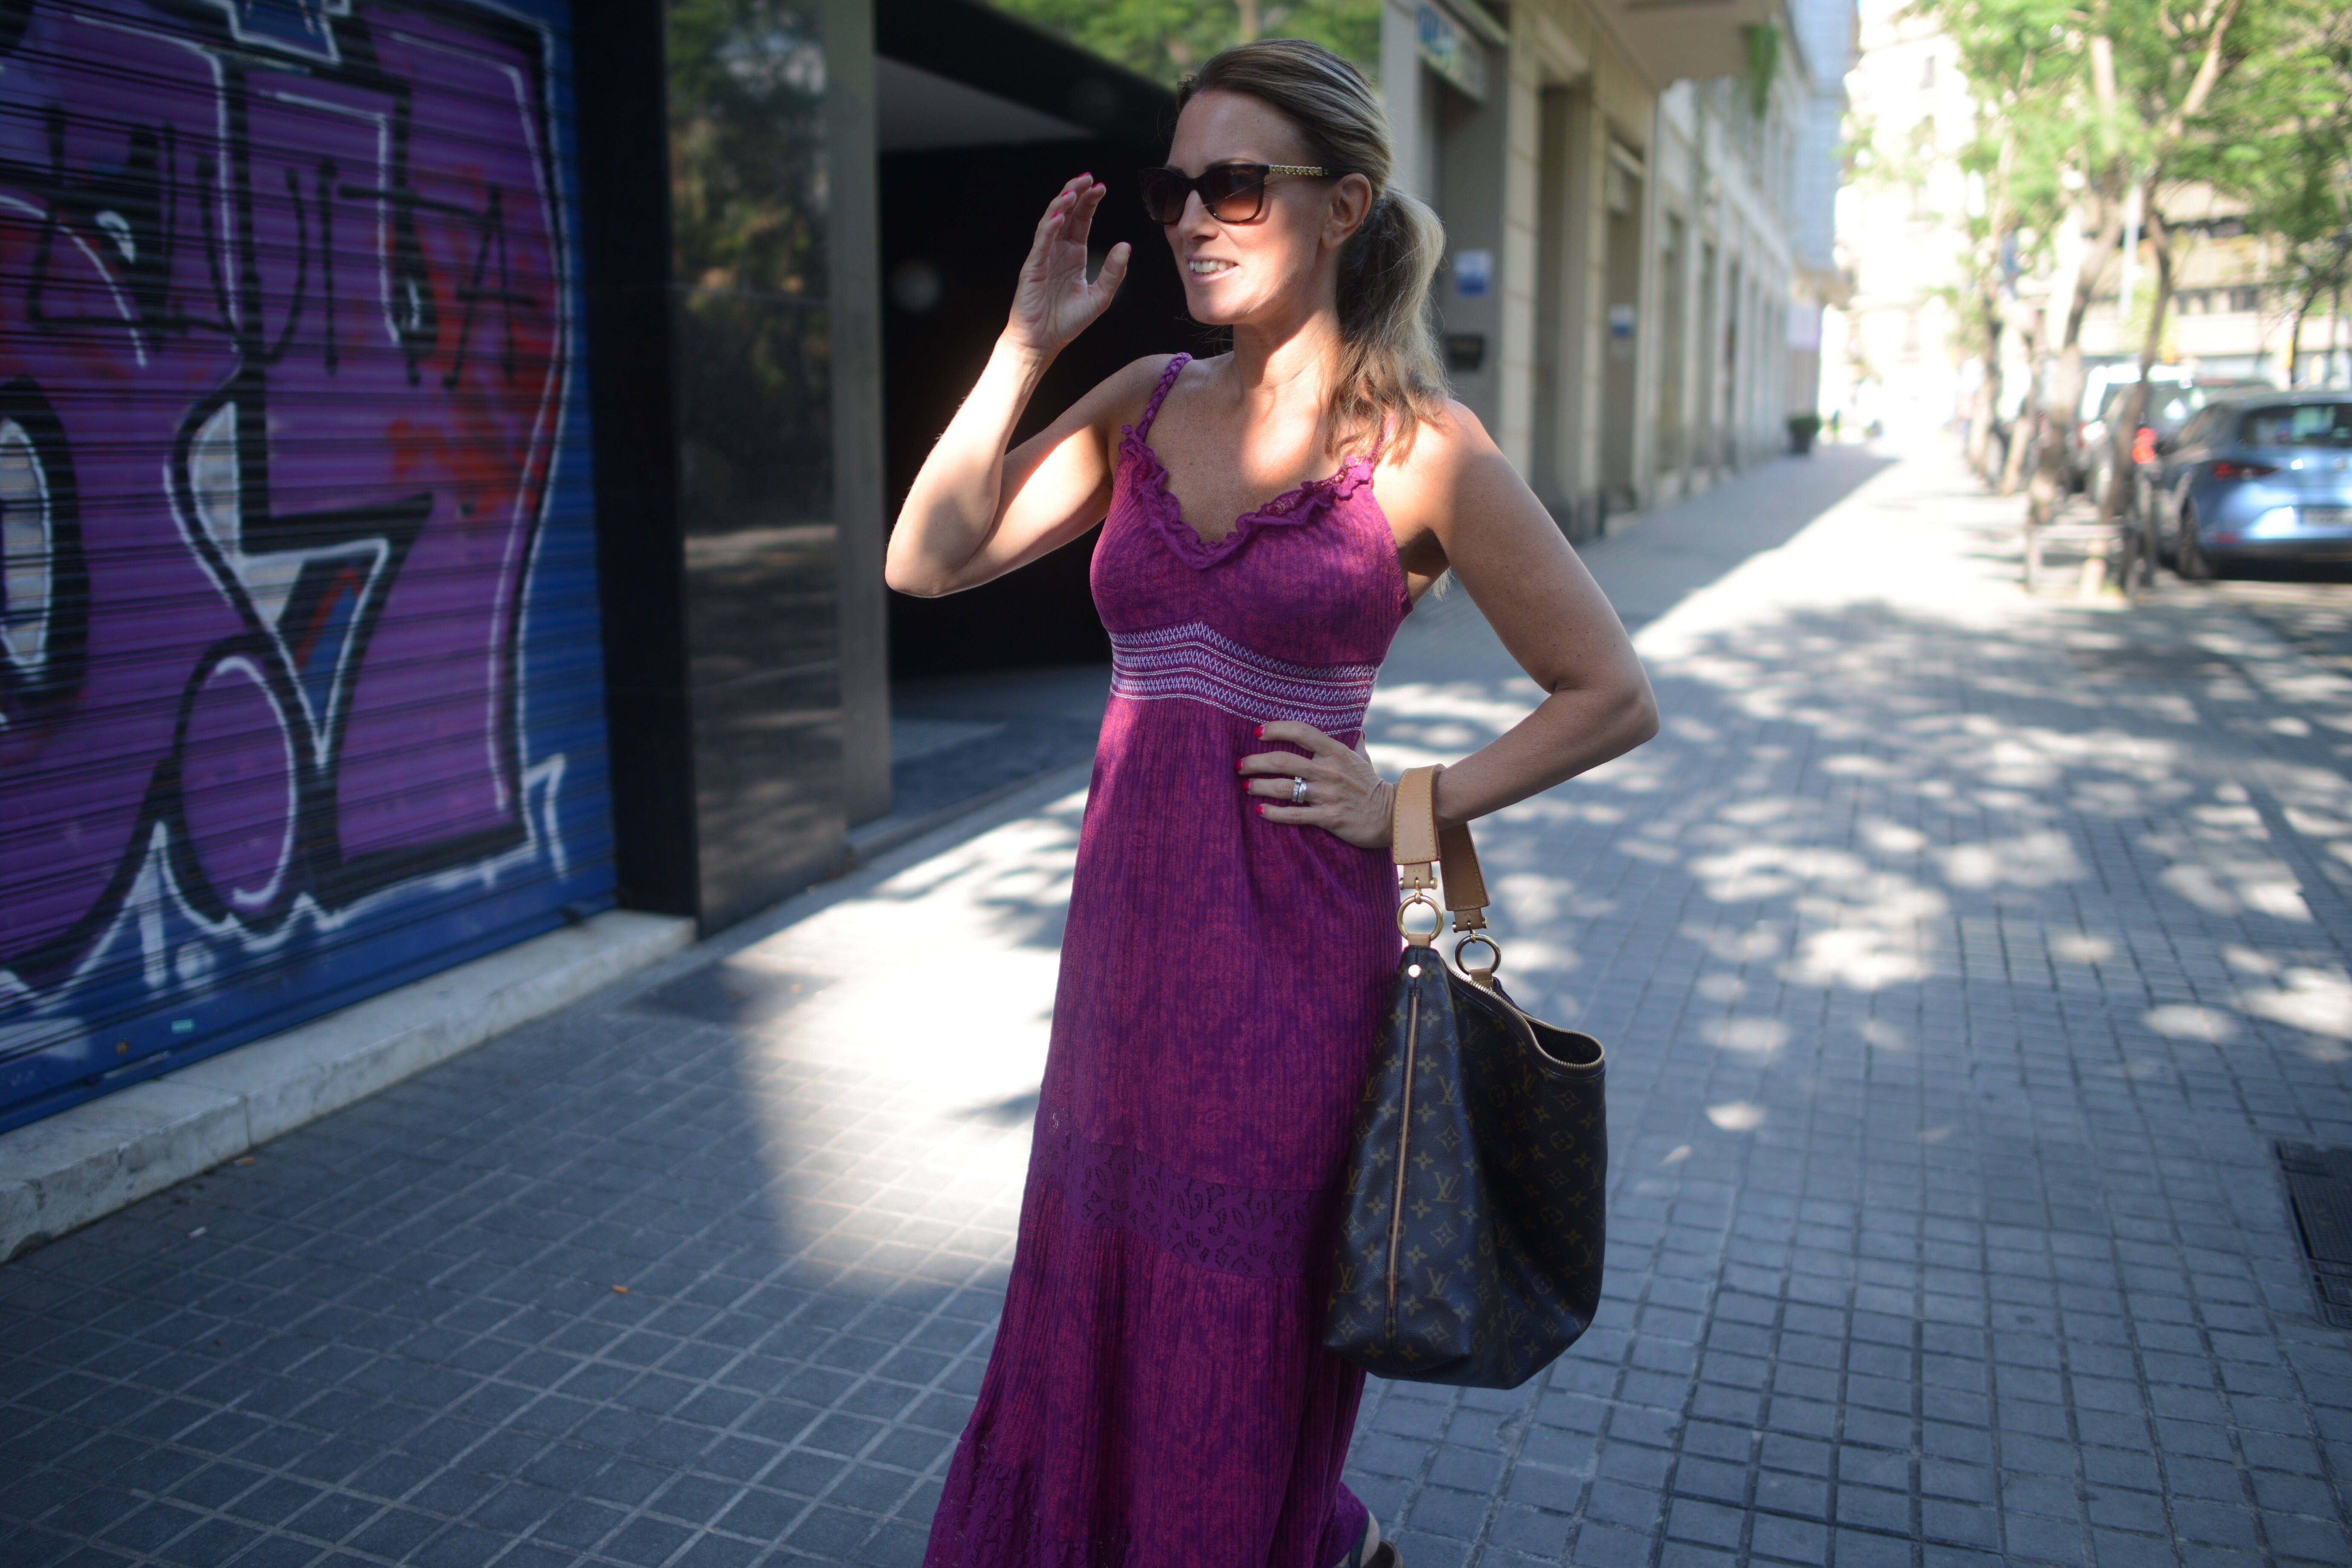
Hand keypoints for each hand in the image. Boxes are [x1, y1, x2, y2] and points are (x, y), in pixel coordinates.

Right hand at [1005, 174, 1130, 360]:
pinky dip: (1049, 227)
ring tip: (1073, 189)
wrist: (1043, 342)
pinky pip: (1041, 242)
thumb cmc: (1067, 321)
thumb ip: (1114, 273)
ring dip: (1061, 203)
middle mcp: (1058, 250)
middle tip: (1087, 178)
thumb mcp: (1100, 297)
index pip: (1081, 220)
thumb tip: (1126, 246)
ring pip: (1051, 221)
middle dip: (1075, 193)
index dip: (1089, 202)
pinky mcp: (1032, 267)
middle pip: (1066, 213)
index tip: (1101, 186)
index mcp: (1073, 254)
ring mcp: (1043, 256)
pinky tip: (1060, 215)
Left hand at [1239, 723, 1395, 849]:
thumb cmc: (1372, 786)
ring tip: (1245, 786)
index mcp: (1336, 752)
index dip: (1276, 729)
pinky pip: (1295, 815)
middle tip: (1240, 765)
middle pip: (1283, 761)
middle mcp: (1330, 770)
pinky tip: (1260, 811)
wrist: (1393, 815)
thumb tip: (1356, 729)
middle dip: (1256, 762)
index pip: (1301, 732)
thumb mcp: (1362, 759)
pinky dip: (1274, 813)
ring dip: (1259, 786)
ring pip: (1284, 788)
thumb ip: (1354, 743)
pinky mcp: (1329, 817)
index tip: (1257, 732)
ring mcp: (1329, 794)